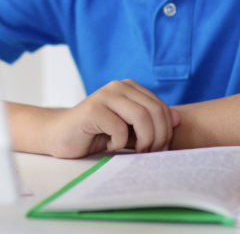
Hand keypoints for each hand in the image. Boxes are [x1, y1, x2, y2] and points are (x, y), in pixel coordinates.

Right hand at [43, 79, 180, 158]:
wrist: (62, 136)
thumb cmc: (97, 134)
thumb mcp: (129, 129)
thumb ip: (150, 123)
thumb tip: (178, 118)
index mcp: (129, 87)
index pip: (161, 106)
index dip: (166, 130)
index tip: (160, 149)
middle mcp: (118, 86)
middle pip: (153, 111)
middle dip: (158, 137)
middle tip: (150, 154)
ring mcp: (104, 95)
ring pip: (140, 117)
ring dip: (144, 141)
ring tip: (136, 152)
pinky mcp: (92, 109)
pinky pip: (119, 128)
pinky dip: (119, 144)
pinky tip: (109, 146)